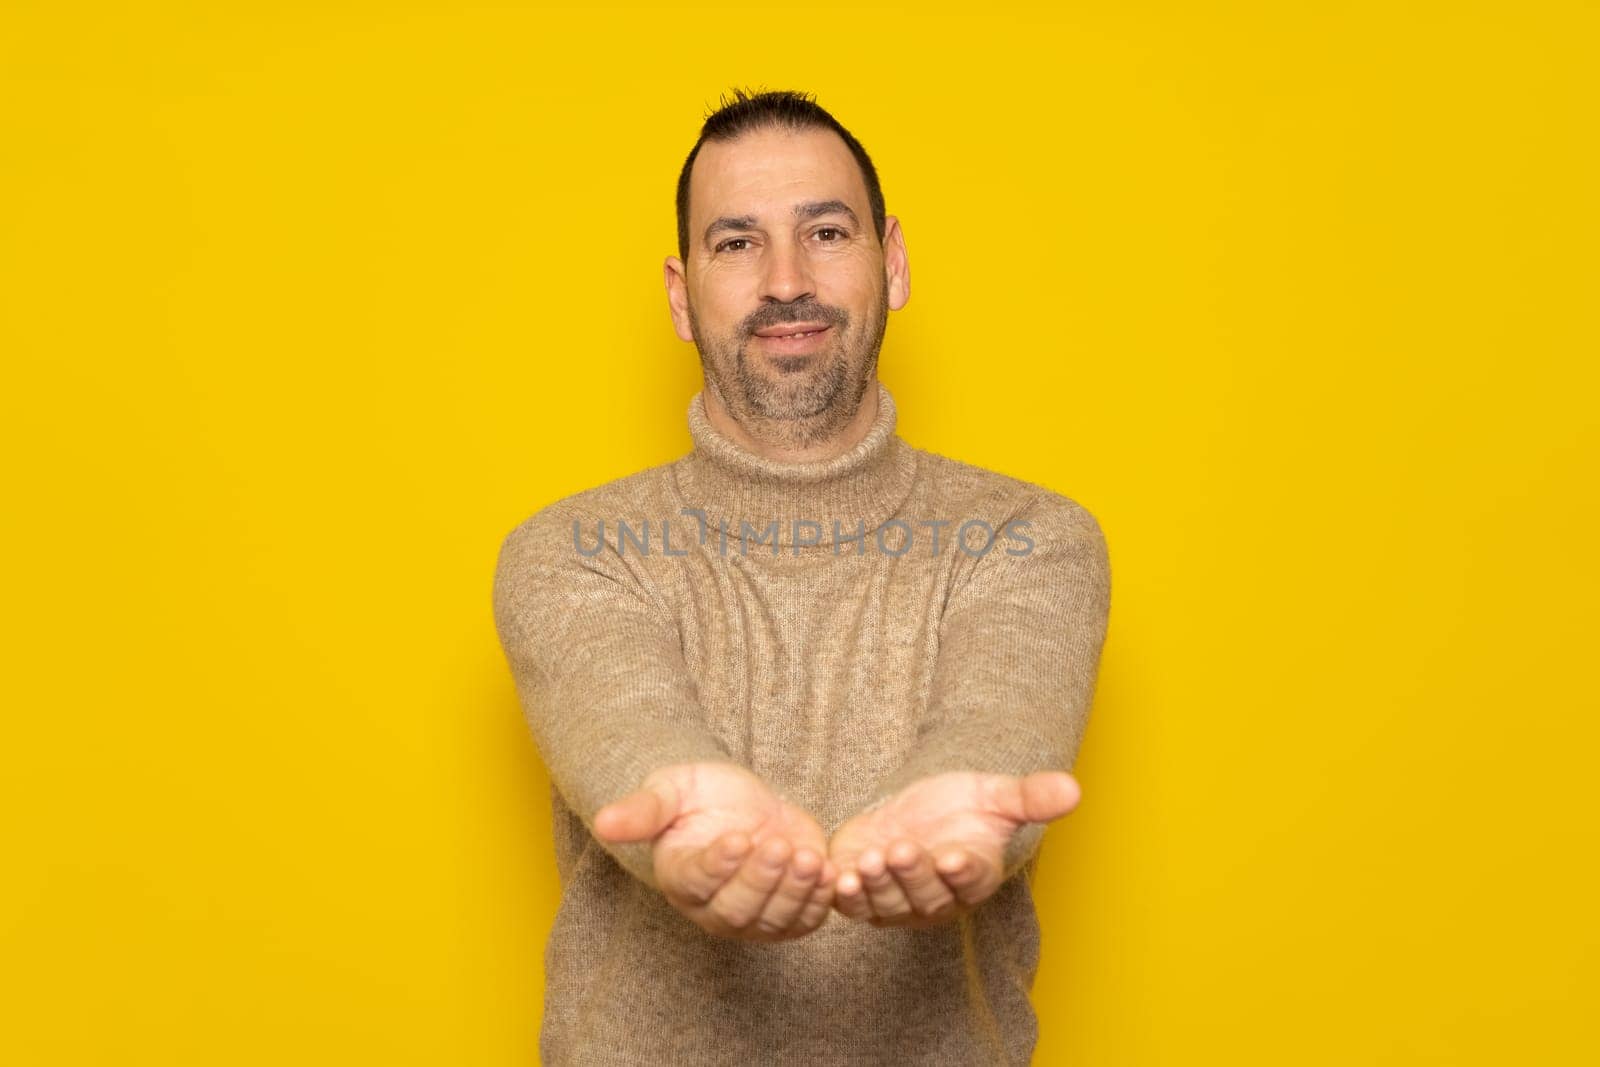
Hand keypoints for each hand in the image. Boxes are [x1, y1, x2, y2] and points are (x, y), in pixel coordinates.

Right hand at [594, 762, 837, 941]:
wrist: (742, 803)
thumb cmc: (699, 794)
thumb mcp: (670, 790)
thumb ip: (642, 810)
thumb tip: (601, 822)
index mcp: (682, 876)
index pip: (698, 881)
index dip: (719, 865)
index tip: (738, 836)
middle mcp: (713, 907)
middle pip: (736, 909)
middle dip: (761, 878)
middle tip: (776, 845)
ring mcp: (752, 917)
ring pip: (772, 920)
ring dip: (794, 891)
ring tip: (809, 858)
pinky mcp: (787, 915)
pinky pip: (803, 921)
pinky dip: (817, 902)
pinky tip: (827, 872)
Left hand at [828, 770, 1080, 927]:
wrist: (916, 811)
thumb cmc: (960, 805)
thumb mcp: (995, 794)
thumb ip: (1030, 796)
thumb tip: (1074, 789)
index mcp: (973, 875)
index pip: (970, 879)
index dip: (961, 871)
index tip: (952, 857)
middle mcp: (939, 898)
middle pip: (926, 895)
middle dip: (912, 875)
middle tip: (901, 850)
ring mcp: (900, 904)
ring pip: (889, 903)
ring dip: (878, 885)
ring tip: (870, 860)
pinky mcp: (865, 899)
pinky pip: (855, 906)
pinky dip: (847, 896)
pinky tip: (838, 877)